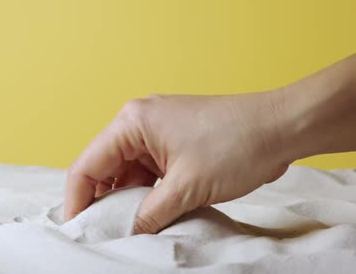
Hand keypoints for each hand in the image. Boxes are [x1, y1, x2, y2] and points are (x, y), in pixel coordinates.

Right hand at [64, 91, 291, 233]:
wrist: (280, 127)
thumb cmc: (237, 144)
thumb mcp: (187, 187)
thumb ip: (150, 214)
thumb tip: (128, 235)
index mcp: (132, 123)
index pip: (88, 165)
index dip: (78, 200)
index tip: (77, 230)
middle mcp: (137, 122)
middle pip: (103, 168)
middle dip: (101, 202)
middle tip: (102, 234)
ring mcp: (155, 131)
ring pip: (125, 171)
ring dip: (125, 199)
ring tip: (126, 228)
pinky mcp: (172, 142)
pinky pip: (146, 171)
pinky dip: (144, 192)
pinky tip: (147, 214)